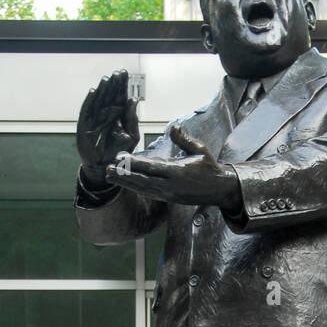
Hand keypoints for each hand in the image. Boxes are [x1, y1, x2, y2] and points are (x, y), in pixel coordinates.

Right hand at [77, 70, 139, 185]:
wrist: (106, 166)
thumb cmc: (119, 151)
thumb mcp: (132, 136)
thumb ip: (133, 119)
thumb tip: (133, 100)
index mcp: (118, 115)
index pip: (120, 97)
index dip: (122, 85)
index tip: (124, 74)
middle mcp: (106, 114)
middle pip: (109, 95)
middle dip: (113, 84)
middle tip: (117, 73)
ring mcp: (95, 118)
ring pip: (99, 100)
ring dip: (102, 89)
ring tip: (106, 79)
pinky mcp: (85, 125)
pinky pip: (87, 111)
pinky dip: (89, 102)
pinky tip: (92, 92)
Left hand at [106, 124, 241, 210]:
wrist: (219, 189)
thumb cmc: (209, 166)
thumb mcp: (200, 149)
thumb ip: (184, 139)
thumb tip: (173, 127)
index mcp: (178, 172)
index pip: (151, 167)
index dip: (134, 163)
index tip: (120, 158)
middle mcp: (171, 185)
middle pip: (143, 181)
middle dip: (124, 176)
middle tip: (107, 169)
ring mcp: (169, 194)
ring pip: (143, 189)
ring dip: (126, 183)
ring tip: (110, 176)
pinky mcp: (169, 199)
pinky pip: (149, 193)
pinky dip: (136, 188)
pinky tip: (125, 183)